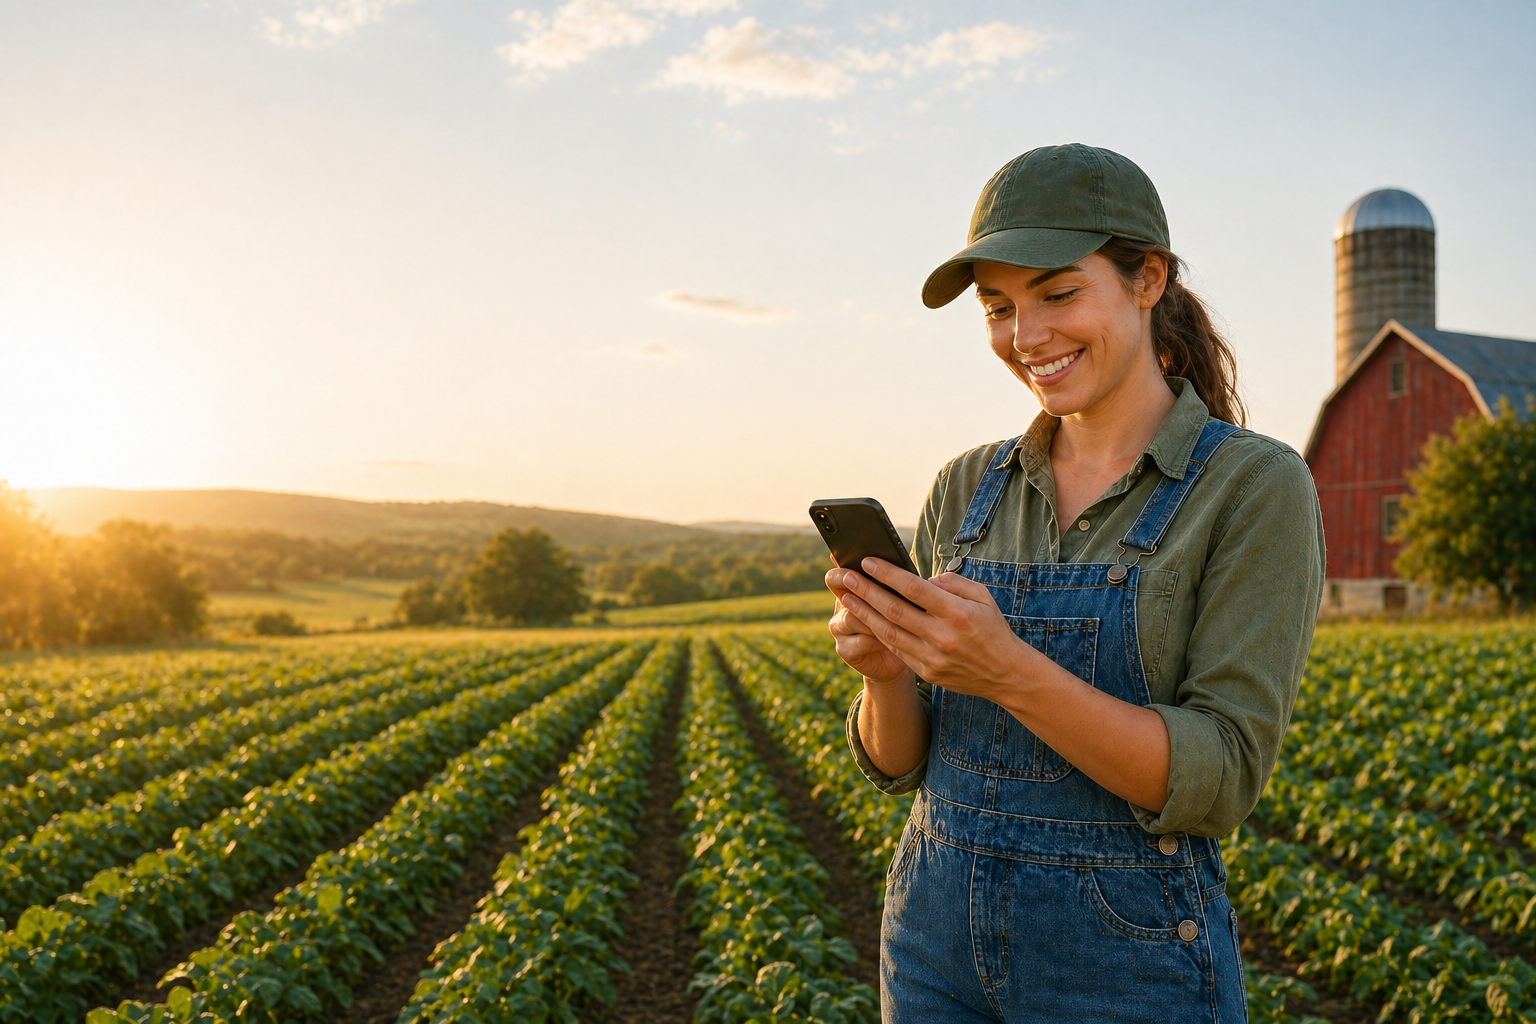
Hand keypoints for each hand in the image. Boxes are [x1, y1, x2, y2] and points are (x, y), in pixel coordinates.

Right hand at [825, 567, 911, 685]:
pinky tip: (893, 641)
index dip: (842, 563)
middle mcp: (841, 606)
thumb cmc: (905, 620)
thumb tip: (909, 571)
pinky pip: (859, 641)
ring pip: (851, 616)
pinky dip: (877, 640)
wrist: (903, 657)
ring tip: (895, 618)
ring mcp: (840, 628)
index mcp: (852, 588)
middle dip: (855, 584)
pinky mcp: (845, 649)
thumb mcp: (903, 599)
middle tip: (864, 579)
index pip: (840, 572)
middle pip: (839, 589)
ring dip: (873, 617)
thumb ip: (899, 584)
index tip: (852, 557)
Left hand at [834, 558, 1035, 700]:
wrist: (1006, 674)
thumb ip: (951, 583)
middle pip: (894, 610)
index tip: (867, 561)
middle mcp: (942, 636)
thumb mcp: (982, 598)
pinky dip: (878, 633)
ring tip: (846, 597)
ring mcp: (932, 656)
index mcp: (957, 613)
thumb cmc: (993, 629)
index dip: (888, 574)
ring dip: (864, 613)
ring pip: (888, 632)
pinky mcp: (927, 672)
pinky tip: (865, 620)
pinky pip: (896, 649)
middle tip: (845, 577)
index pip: (914, 589)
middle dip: (866, 591)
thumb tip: (922, 579)